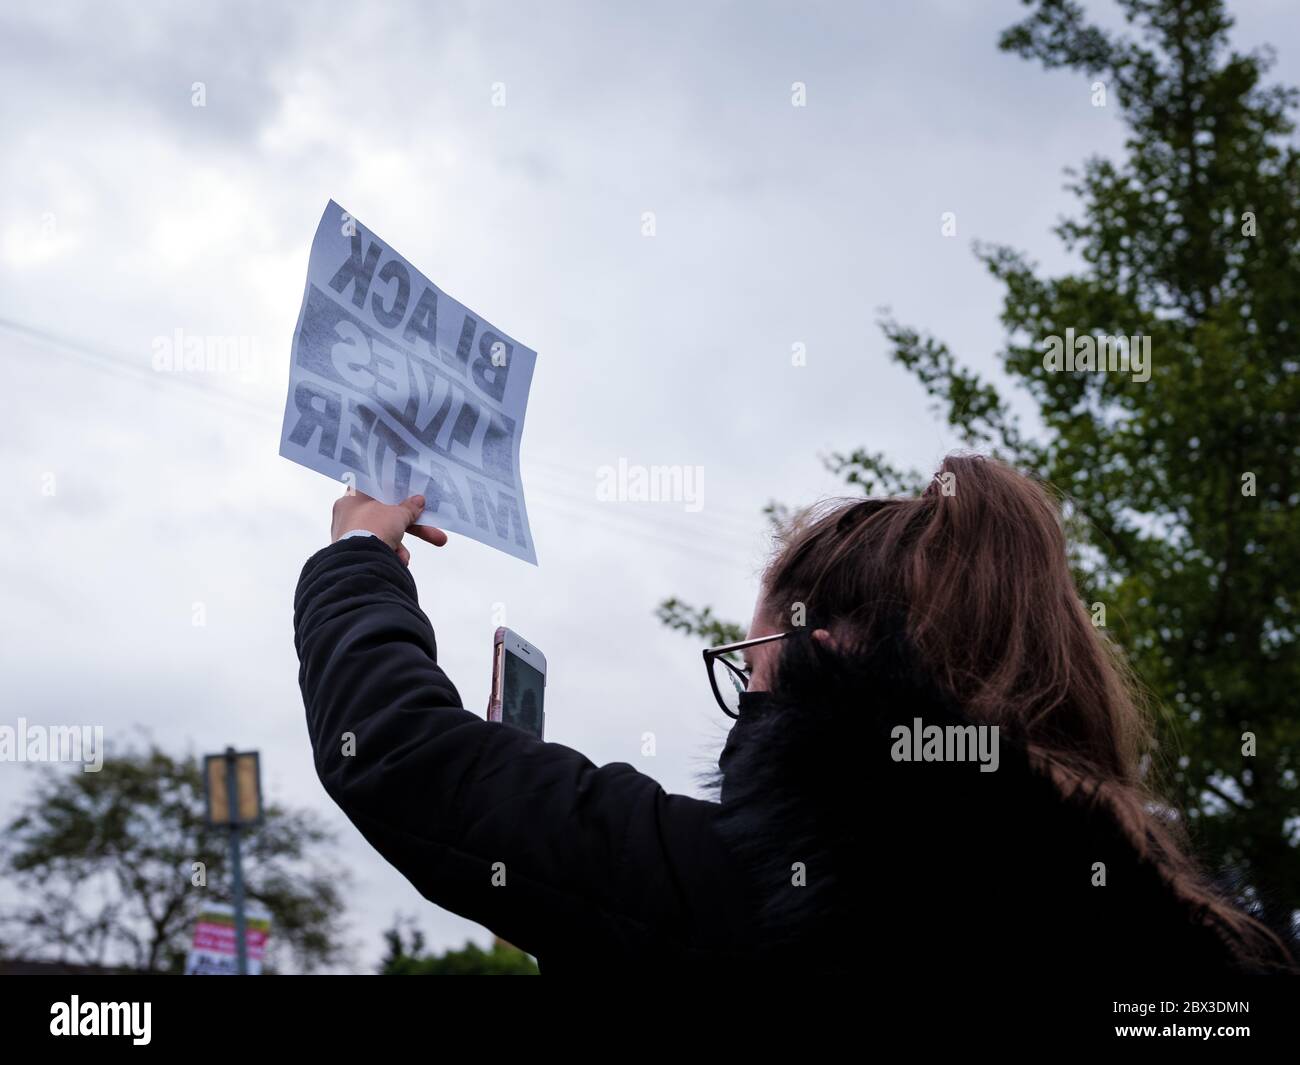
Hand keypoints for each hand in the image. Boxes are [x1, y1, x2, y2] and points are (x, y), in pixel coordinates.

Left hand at [331, 490, 447, 565]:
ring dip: (399, 546)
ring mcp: (350, 536)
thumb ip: (409, 507)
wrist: (360, 562)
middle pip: (384, 517)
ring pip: (383, 536)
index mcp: (351, 499)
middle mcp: (348, 516)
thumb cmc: (373, 528)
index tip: (406, 496)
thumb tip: (418, 501)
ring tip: (405, 558)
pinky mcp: (355, 552)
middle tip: (430, 532)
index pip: (372, 489)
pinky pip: (377, 550)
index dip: (390, 492)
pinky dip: (389, 556)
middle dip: (410, 526)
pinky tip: (397, 562)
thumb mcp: (398, 513)